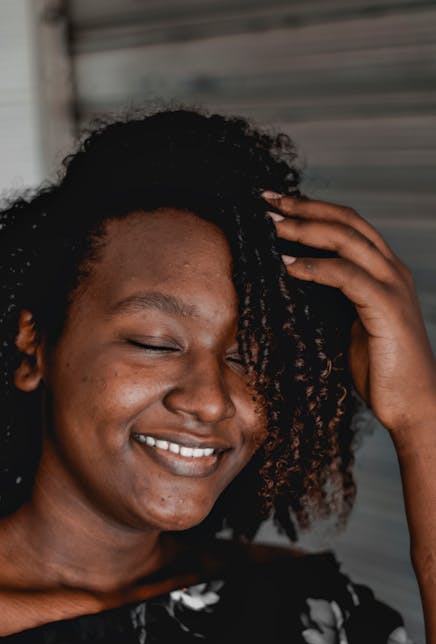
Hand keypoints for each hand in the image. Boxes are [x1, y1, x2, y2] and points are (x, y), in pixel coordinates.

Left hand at [262, 192, 435, 435]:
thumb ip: (332, 301)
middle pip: (347, 221)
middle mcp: (393, 270)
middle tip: (267, 201)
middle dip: (304, 207)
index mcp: (384, 271)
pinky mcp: (388, 308)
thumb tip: (293, 285)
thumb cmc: (380, 370)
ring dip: (305, 229)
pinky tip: (289, 266)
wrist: (413, 404)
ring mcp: (393, 286)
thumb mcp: (350, 326)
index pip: (348, 225)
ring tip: (272, 226)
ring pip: (347, 240)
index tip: (276, 204)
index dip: (313, 209)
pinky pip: (347, 276)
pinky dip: (315, 267)